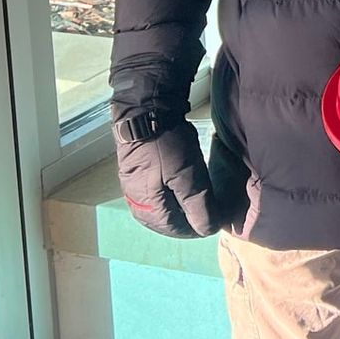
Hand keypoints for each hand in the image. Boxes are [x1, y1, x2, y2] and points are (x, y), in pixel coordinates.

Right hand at [116, 118, 233, 238]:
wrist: (145, 107)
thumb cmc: (167, 144)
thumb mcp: (188, 176)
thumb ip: (197, 205)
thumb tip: (207, 231)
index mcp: (145, 205)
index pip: (171, 228)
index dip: (192, 230)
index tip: (209, 226)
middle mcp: (133, 199)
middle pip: (160, 220)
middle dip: (181, 222)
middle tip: (202, 218)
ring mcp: (130, 183)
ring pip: (154, 207)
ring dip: (173, 210)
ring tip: (191, 205)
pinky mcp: (133, 168)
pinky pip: (150, 192)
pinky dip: (165, 197)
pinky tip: (175, 188)